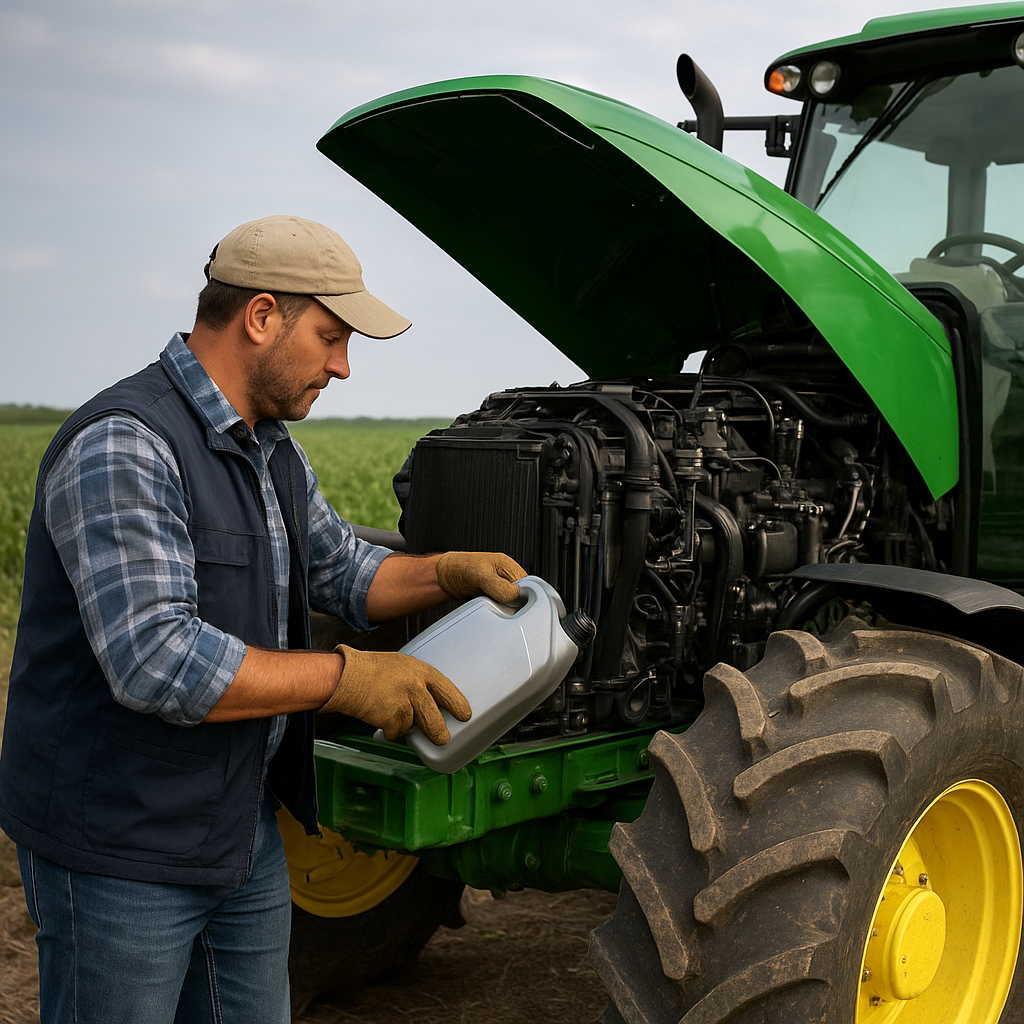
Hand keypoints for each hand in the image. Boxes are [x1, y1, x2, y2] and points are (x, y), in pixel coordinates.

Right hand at [321, 645, 471, 744]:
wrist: (345, 676)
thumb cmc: (369, 669)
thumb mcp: (400, 665)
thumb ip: (416, 680)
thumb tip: (429, 698)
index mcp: (420, 670)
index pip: (446, 688)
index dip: (457, 703)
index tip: (464, 714)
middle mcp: (415, 686)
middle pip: (435, 716)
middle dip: (439, 731)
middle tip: (441, 737)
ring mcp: (404, 703)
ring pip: (413, 725)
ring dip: (405, 725)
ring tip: (393, 714)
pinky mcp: (391, 718)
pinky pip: (396, 731)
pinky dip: (389, 730)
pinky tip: (380, 717)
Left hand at [436, 551, 525, 603]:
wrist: (442, 577)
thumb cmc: (457, 569)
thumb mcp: (481, 576)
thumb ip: (500, 586)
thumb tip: (514, 595)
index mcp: (508, 566)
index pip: (528, 586)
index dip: (522, 597)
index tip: (511, 604)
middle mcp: (506, 576)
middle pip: (521, 596)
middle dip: (512, 605)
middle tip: (498, 604)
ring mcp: (500, 587)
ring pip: (512, 604)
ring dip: (503, 609)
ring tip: (490, 604)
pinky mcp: (493, 597)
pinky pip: (502, 608)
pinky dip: (496, 611)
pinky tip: (488, 608)